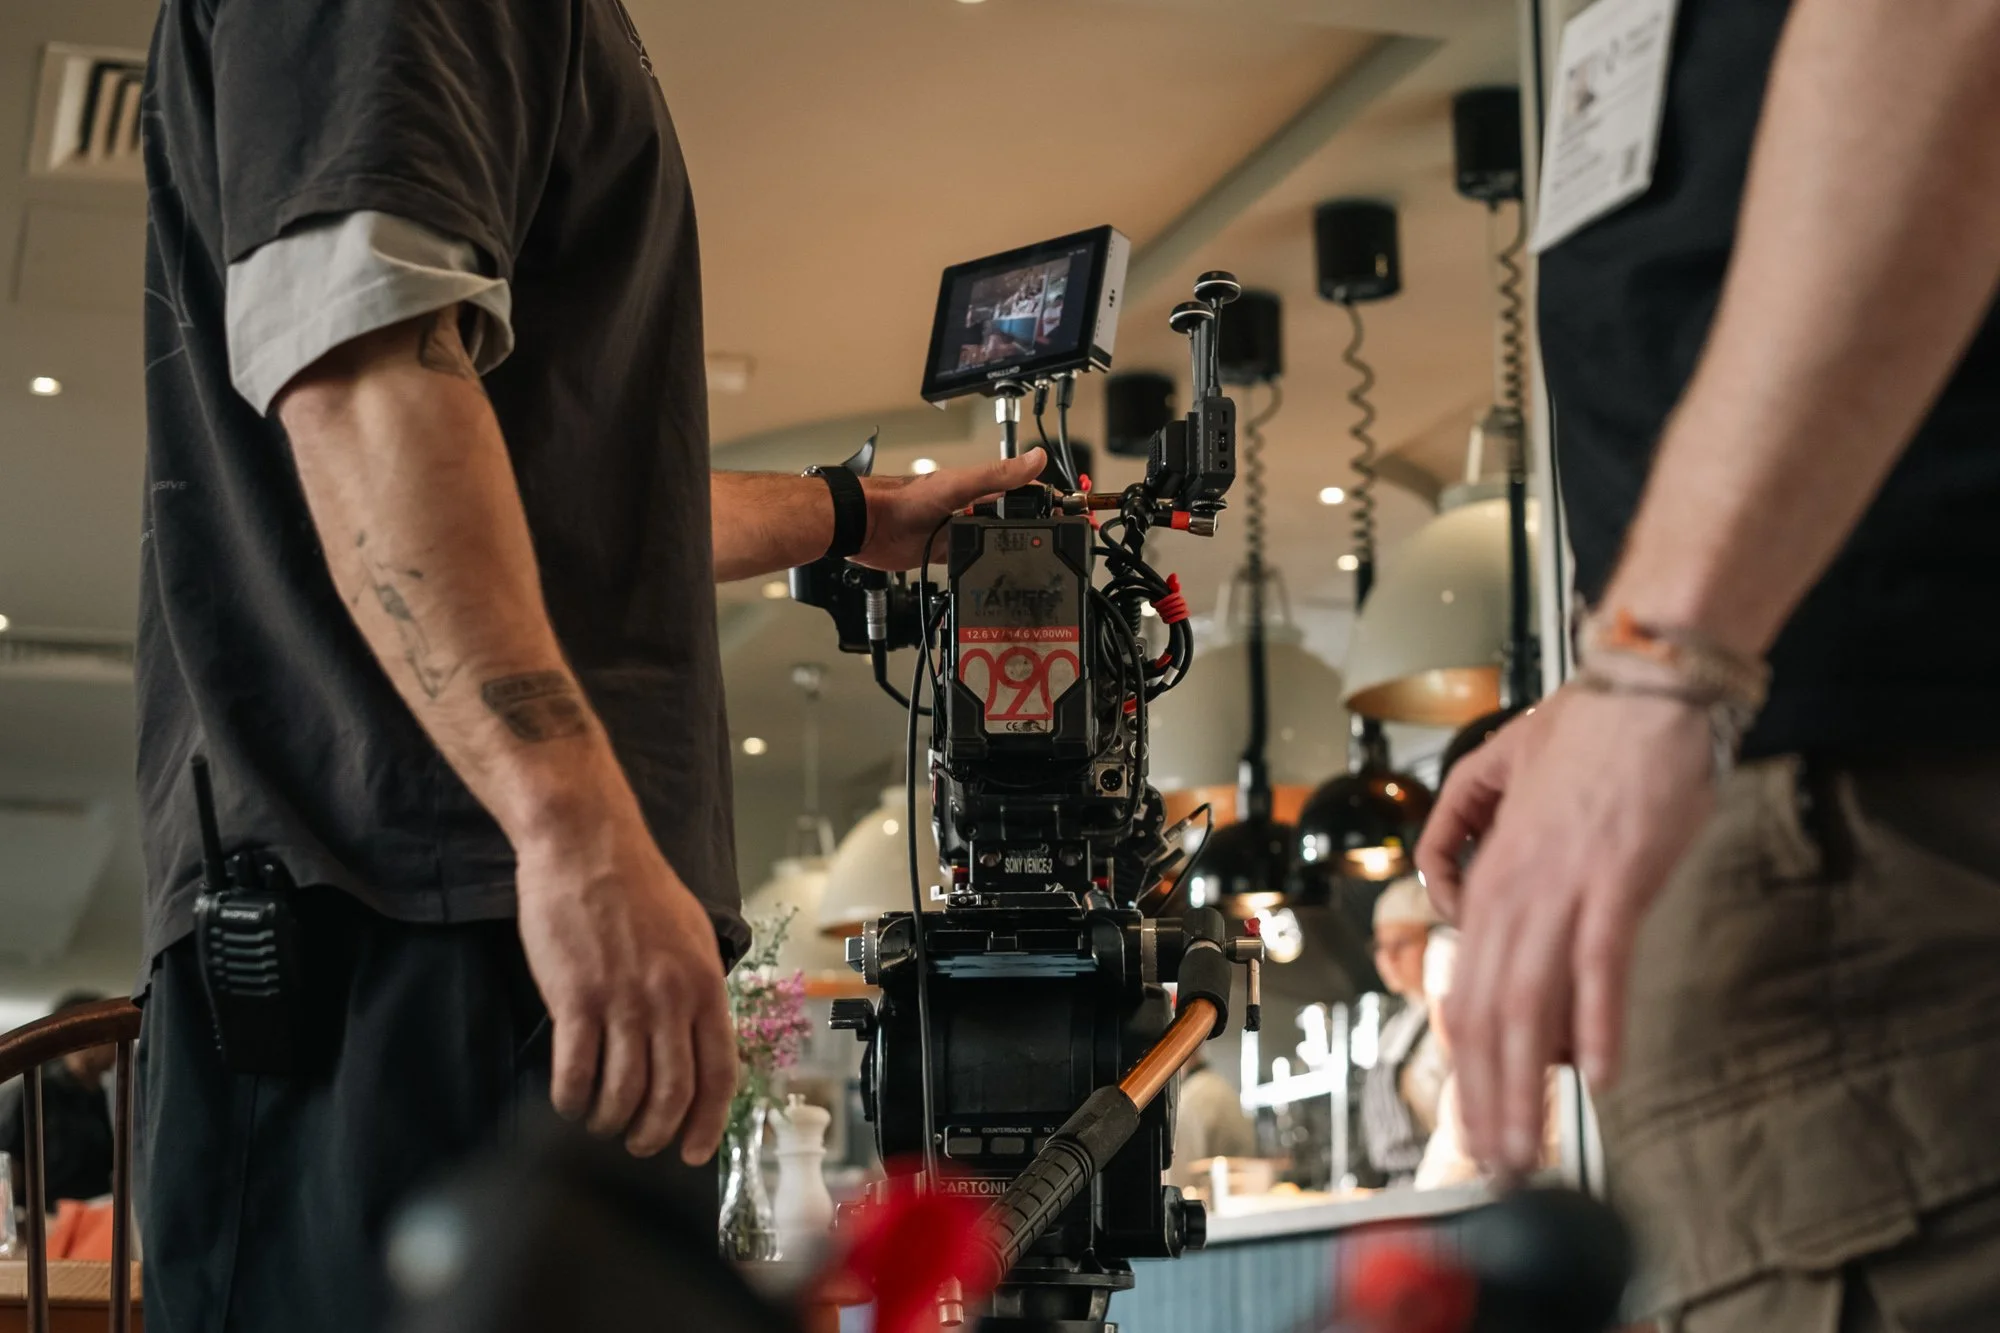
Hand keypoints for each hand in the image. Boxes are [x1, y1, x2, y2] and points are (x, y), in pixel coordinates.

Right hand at [514, 811, 736, 1163]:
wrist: (586, 845)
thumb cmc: (635, 886)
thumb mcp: (691, 934)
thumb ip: (697, 988)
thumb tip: (700, 1038)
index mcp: (705, 985)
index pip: (720, 1074)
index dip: (707, 1123)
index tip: (693, 1151)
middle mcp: (670, 999)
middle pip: (670, 1096)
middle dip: (653, 1135)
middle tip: (636, 1143)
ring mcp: (623, 1001)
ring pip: (622, 1093)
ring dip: (608, 1121)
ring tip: (597, 1121)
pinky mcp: (575, 998)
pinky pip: (575, 1073)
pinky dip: (570, 1100)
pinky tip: (566, 1101)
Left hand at [856, 448, 1047, 570]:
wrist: (867, 525)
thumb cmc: (905, 499)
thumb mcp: (959, 485)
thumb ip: (997, 475)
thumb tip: (1035, 457)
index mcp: (980, 488)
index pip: (1024, 491)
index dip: (1048, 500)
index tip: (1073, 510)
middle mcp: (972, 509)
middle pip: (1013, 520)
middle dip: (1037, 530)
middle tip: (1062, 545)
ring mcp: (959, 531)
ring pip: (995, 542)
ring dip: (1012, 550)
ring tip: (1039, 563)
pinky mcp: (944, 552)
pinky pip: (972, 560)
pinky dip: (985, 567)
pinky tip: (997, 576)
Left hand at [1413, 685, 1713, 1173]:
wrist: (1643, 685)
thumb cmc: (1589, 737)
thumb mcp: (1504, 791)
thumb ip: (1471, 844)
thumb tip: (1465, 906)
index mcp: (1486, 878)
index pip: (1462, 993)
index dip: (1464, 1068)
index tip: (1474, 1122)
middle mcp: (1509, 889)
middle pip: (1482, 1012)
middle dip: (1484, 1100)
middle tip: (1495, 1165)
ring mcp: (1560, 887)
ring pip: (1526, 1001)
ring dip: (1526, 1085)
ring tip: (1531, 1146)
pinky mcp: (1616, 879)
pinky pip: (1597, 963)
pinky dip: (1596, 1022)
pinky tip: (1599, 1073)